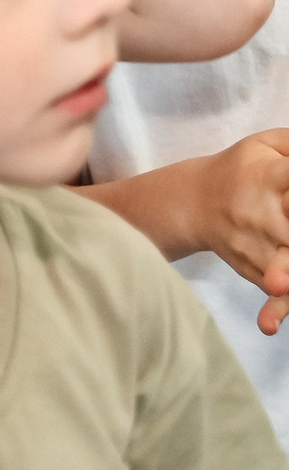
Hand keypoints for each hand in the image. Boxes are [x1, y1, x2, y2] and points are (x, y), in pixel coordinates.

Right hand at [178, 131, 288, 329]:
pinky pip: (271, 291)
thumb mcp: (266, 145)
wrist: (190, 203)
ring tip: (281, 281)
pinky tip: (269, 325)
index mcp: (268, 175)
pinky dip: (274, 308)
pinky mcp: (256, 267)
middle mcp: (261, 210)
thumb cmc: (241, 170)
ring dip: (284, 273)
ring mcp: (256, 242)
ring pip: (283, 262)